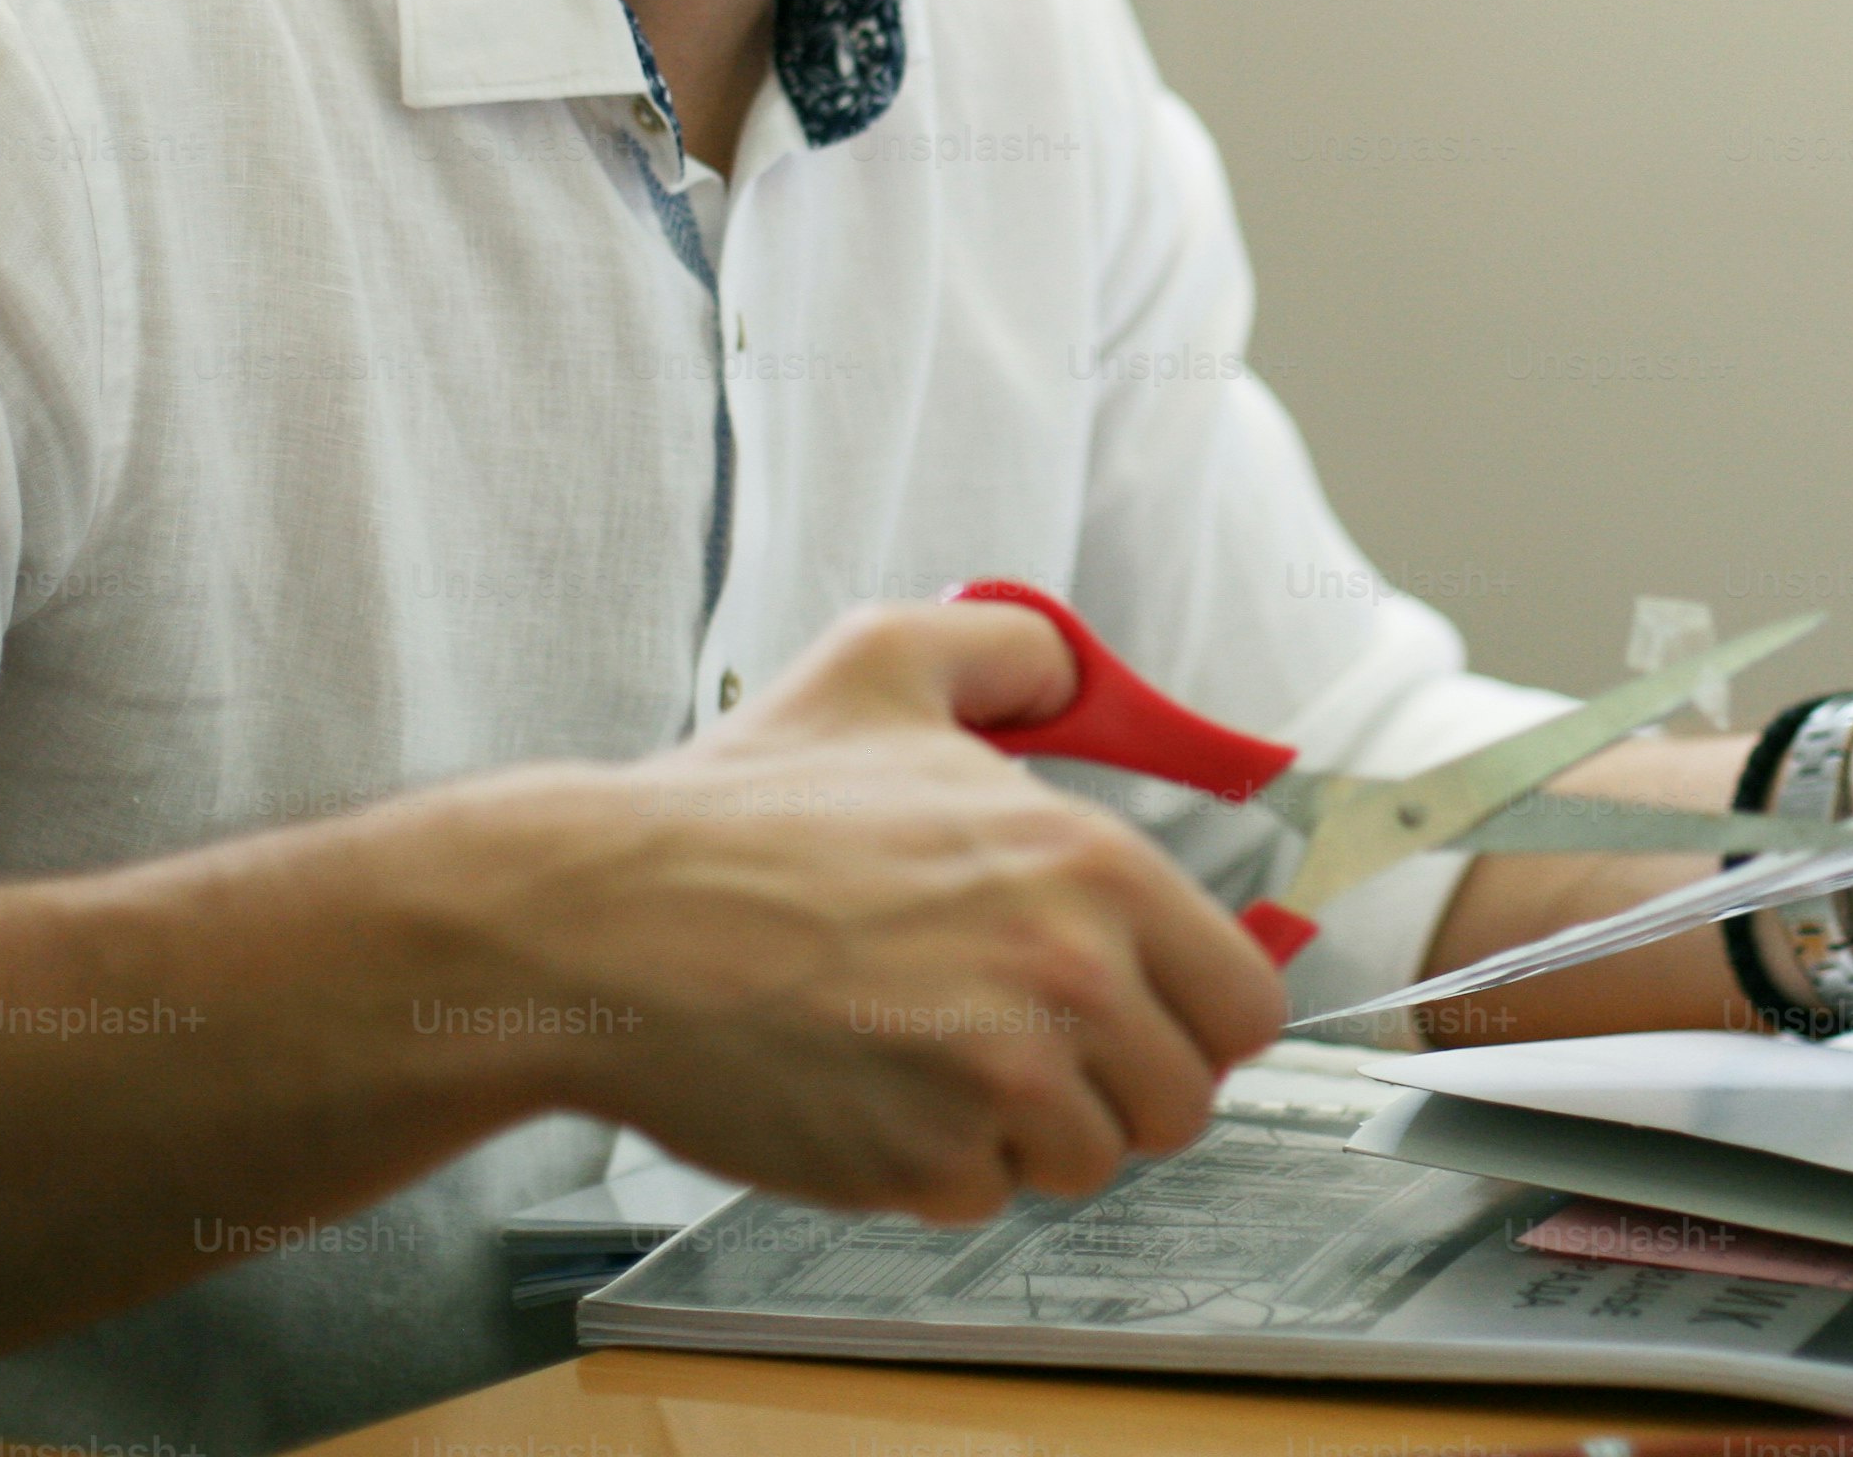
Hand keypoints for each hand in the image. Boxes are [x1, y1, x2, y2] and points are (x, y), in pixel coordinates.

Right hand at [440, 599, 1286, 1221]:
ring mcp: (1001, 1082)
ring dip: (1028, 1131)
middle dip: (1119, 1085)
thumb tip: (1072, 671)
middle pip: (1185, 1101)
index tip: (1150, 1011)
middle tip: (1034, 1044)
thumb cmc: (738, 810)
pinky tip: (873, 1091)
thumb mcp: (886, 664)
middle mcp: (1070, 976)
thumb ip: (1010, 654)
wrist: (607, 924)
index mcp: (1094, 864)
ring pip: (1090, 1161)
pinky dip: (939, 1167)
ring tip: (936, 1056)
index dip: (1197, 1013)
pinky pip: (985, 1198)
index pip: (1246, 1001)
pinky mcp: (923, 1165)